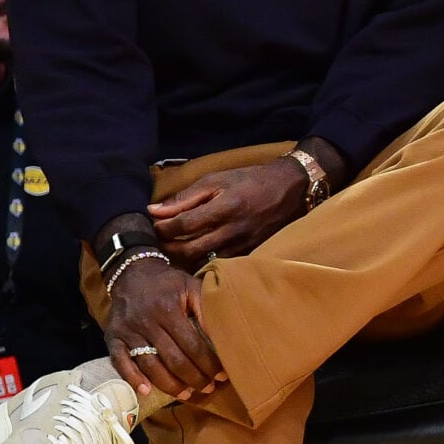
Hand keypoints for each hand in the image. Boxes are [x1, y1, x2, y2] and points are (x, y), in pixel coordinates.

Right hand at [107, 256, 225, 400]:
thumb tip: (225, 335)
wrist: (131, 273)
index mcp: (168, 309)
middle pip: (172, 359)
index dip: (208, 363)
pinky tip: (146, 391)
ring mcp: (127, 331)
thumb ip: (207, 308)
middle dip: (193, 378)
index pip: (192, 345)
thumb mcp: (191, 286)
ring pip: (149, 365)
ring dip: (169, 385)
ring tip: (187, 395)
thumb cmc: (168, 284)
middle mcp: (146, 322)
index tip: (222, 375)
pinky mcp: (112, 337)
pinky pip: (120, 361)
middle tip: (208, 388)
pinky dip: (132, 378)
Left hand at [148, 158, 309, 265]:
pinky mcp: (248, 253)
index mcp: (224, 208)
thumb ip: (185, 197)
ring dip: (183, 257)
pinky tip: (194, 254)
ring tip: (173, 248)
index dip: (162, 228)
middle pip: (189, 250)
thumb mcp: (216, 180)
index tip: (153, 225)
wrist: (290, 190)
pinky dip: (201, 260)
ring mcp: (242, 245)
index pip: (183, 225)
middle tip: (159, 240)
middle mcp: (232, 230)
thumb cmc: (249, 181)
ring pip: (202, 261)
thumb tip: (154, 211)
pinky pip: (218, 263)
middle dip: (168, 246)